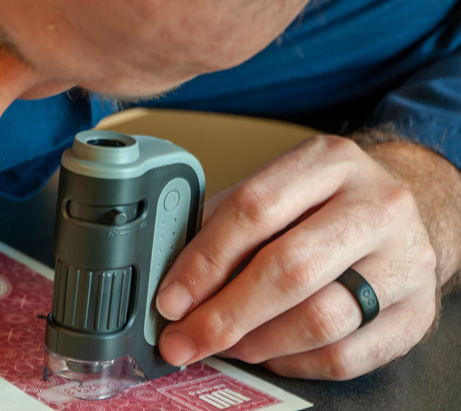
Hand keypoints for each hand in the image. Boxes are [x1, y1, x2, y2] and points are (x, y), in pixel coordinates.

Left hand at [155, 134, 438, 379]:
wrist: (398, 218)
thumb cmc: (322, 206)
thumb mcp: (275, 191)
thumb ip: (223, 225)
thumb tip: (170, 279)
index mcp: (329, 162)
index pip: (255, 209)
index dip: (203, 262)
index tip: (170, 300)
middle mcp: (378, 205)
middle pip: (290, 269)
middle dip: (224, 315)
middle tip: (185, 339)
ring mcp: (407, 261)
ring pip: (320, 320)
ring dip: (255, 343)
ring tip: (224, 344)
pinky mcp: (418, 314)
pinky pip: (344, 357)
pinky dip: (292, 362)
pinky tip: (268, 352)